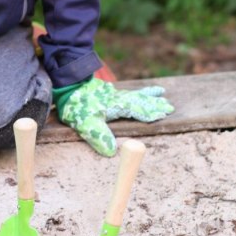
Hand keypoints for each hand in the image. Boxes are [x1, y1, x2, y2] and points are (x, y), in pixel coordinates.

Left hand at [59, 78, 173, 156]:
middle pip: (139, 100)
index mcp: (116, 106)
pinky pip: (124, 92)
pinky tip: (133, 93)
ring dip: (147, 95)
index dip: (150, 112)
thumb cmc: (76, 104)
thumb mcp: (86, 123)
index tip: (164, 113)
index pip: (137, 110)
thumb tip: (112, 152)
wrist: (66, 83)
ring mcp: (111, 93)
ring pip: (133, 94)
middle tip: (169, 105)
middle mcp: (116, 98)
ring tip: (160, 91)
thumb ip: (99, 136)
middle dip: (154, 103)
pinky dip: (133, 92)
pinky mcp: (104, 91)